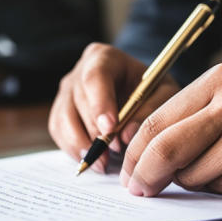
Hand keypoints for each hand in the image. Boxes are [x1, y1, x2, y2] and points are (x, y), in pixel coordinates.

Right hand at [48, 43, 179, 172]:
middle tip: (115, 151)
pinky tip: (93, 159)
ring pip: (64, 119)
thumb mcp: (163, 94)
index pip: (95, 76)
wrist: (138, 92)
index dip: (100, 103)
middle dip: (95, 130)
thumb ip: (150, 110)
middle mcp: (79, 71)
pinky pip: (58, 131)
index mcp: (105, 57)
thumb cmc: (152, 90)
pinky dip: (73, 149)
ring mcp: (66, 91)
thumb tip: (126, 135)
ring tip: (103, 162)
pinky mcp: (60, 111)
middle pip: (79, 101)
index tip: (110, 128)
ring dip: (82, 144)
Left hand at [120, 62, 221, 197]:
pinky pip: (218, 188)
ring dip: (196, 182)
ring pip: (189, 173)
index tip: (129, 171)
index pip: (156, 117)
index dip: (135, 151)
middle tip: (140, 189)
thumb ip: (195, 117)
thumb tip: (142, 153)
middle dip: (145, 174)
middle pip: (163, 146)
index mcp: (221, 78)